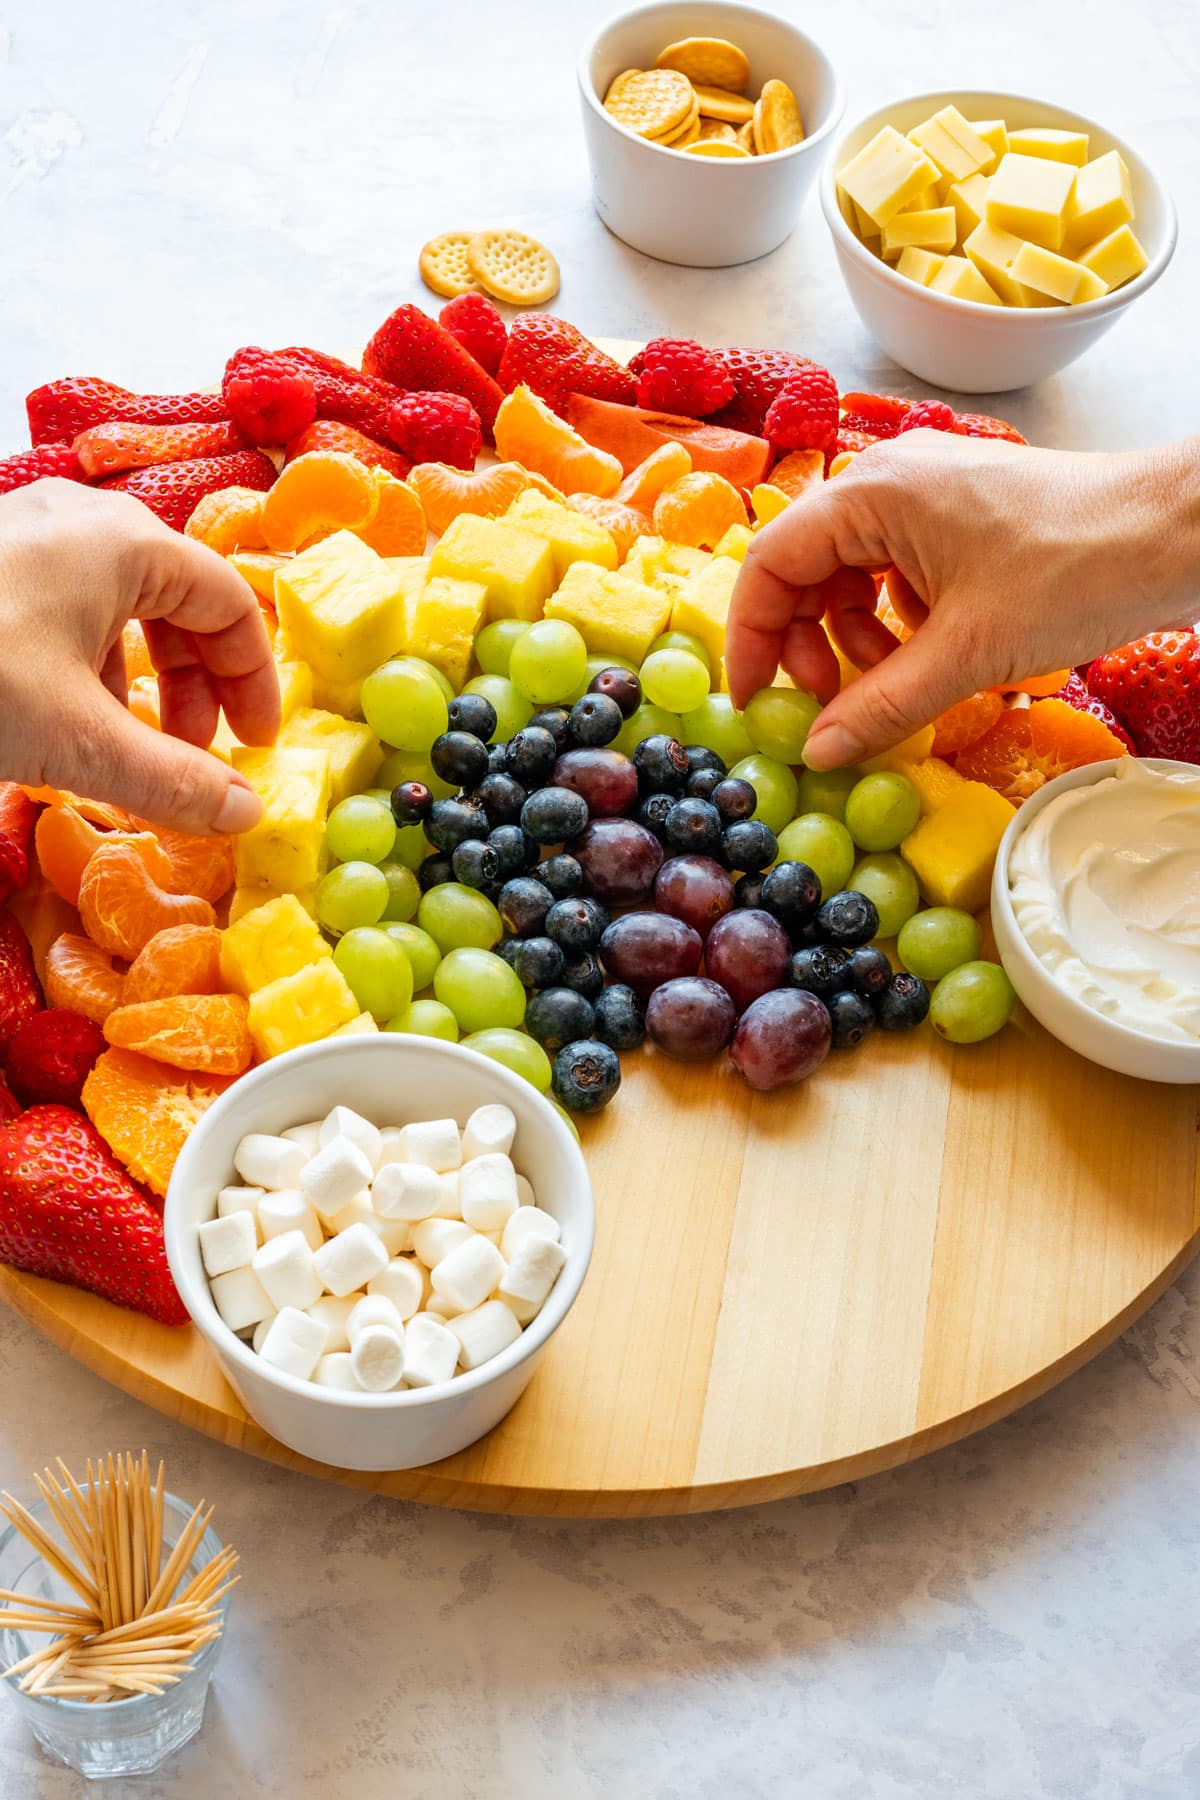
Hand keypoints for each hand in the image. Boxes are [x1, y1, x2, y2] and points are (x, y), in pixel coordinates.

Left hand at [0, 480, 279, 831]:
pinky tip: (56, 724)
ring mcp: (26, 539)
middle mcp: (80, 524)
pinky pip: (64, 610)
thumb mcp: (77, 740)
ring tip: (120, 750)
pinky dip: (83, 668)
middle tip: (193, 757)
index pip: (230, 602)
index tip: (254, 746)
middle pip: (179, 602)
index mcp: (125, 542)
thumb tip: (244, 816)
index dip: (255, 680)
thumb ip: (172, 781)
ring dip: (138, 683)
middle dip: (195, 687)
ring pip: (119, 607)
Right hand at [725, 432, 1198, 768]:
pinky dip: (897, 619)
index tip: (756, 698)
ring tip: (890, 679)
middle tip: (830, 700)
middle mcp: (891, 479)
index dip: (751, 635)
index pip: (771, 561)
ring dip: (854, 636)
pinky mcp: (962, 514)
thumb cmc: (1079, 570)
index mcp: (874, 491)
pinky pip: (897, 569)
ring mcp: (929, 493)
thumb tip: (818, 750)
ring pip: (851, 572)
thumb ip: (881, 703)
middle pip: (806, 566)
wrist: (1178, 532)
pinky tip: (930, 653)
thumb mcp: (968, 653)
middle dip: (807, 641)